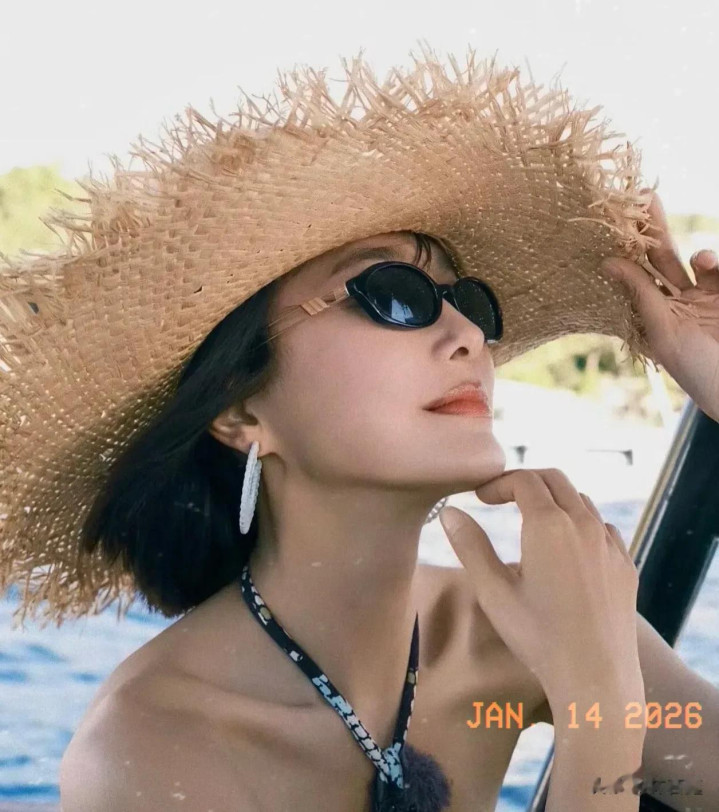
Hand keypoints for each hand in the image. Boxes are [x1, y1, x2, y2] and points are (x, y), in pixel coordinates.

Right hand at [439, 468, 642, 706]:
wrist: (596, 677)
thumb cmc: (538, 636)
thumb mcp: (494, 592)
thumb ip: (470, 545)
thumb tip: (449, 511)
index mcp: (549, 525)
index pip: (523, 480)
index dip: (498, 483)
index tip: (480, 497)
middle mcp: (584, 524)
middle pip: (554, 479)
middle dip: (525, 482)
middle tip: (501, 499)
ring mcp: (610, 544)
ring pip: (581, 500)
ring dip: (553, 499)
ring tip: (531, 521)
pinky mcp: (626, 564)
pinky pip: (602, 527)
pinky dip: (580, 522)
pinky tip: (567, 548)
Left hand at [599, 190, 718, 421]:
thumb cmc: (695, 368)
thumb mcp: (662, 330)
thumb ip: (640, 293)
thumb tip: (607, 262)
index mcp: (653, 312)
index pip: (636, 273)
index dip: (627, 247)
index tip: (616, 217)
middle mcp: (678, 302)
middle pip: (663, 257)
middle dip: (655, 229)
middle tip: (644, 196)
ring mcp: (707, 298)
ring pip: (697, 262)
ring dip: (700, 255)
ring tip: (702, 261)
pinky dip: (716, 261)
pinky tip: (709, 264)